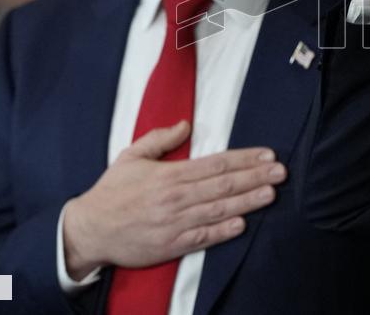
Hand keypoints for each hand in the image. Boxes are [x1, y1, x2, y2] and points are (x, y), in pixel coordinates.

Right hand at [62, 120, 285, 278]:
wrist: (89, 230)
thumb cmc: (111, 192)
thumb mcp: (132, 156)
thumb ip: (160, 139)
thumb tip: (186, 124)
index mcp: (169, 175)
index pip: (214, 164)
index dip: (243, 159)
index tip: (266, 155)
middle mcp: (175, 198)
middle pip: (222, 186)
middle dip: (254, 177)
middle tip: (280, 172)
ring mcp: (174, 223)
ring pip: (217, 210)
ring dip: (247, 202)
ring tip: (270, 194)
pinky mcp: (171, 245)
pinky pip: (202, 237)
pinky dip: (222, 231)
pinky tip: (242, 224)